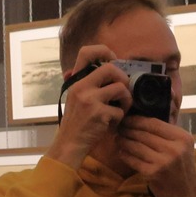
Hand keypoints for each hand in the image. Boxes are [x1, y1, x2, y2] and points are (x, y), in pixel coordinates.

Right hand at [48, 45, 130, 165]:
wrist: (69, 144)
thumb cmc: (76, 122)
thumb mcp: (75, 97)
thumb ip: (86, 82)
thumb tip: (105, 65)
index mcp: (76, 81)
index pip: (87, 52)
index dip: (104, 52)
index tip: (113, 61)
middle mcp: (81, 87)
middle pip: (111, 68)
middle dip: (123, 79)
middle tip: (123, 91)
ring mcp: (90, 100)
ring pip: (121, 89)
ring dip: (126, 100)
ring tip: (120, 109)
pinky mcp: (99, 114)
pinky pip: (120, 110)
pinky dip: (119, 118)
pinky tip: (111, 123)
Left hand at [115, 118, 195, 196]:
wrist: (186, 196)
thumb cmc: (182, 169)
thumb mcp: (182, 147)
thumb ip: (167, 134)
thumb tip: (142, 120)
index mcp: (183, 138)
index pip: (154, 123)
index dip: (137, 120)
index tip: (127, 118)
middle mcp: (174, 148)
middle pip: (143, 133)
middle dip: (128, 129)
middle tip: (119, 128)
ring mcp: (163, 161)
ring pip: (136, 146)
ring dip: (124, 141)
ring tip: (118, 139)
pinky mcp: (153, 173)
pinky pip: (134, 160)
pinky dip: (125, 155)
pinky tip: (121, 152)